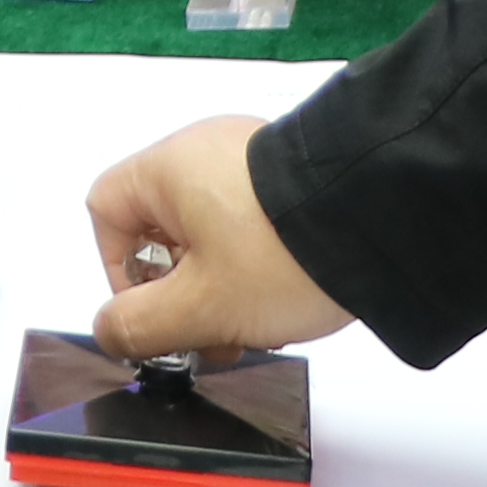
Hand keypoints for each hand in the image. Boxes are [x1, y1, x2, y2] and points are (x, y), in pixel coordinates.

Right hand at [85, 116, 351, 361]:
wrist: (382, 224)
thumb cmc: (282, 255)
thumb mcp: (199, 306)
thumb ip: (139, 326)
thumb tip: (110, 330)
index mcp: (168, 167)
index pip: (105, 211)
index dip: (117, 269)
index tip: (154, 311)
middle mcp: (204, 151)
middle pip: (160, 230)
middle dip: (180, 294)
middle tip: (209, 335)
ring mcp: (250, 161)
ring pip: (208, 236)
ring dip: (219, 289)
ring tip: (253, 325)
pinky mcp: (289, 181)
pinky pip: (249, 228)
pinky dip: (254, 268)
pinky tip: (282, 301)